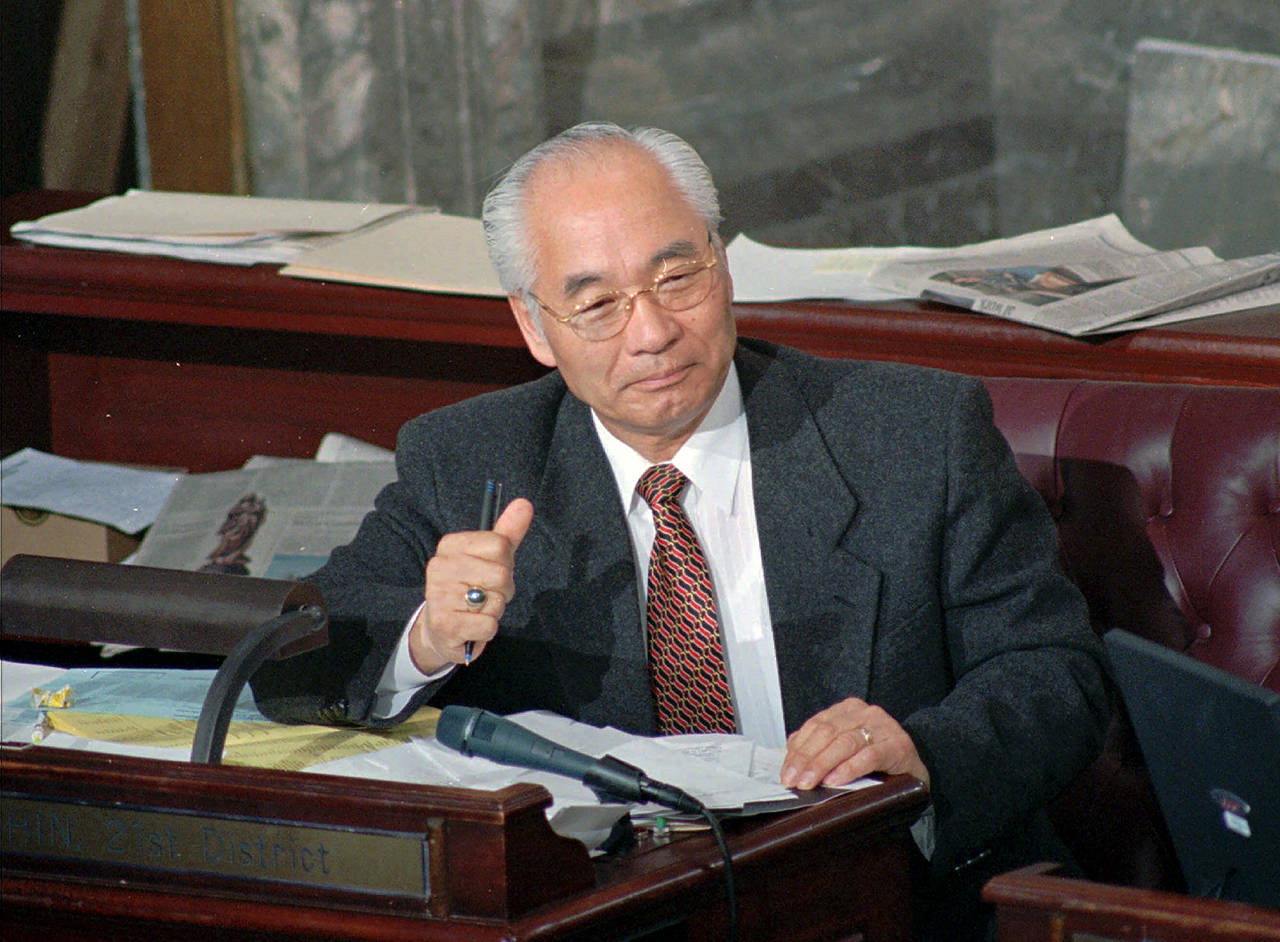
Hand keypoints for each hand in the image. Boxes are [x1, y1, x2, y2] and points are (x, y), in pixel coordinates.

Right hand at [410, 498, 533, 672]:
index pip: (500, 545)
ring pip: (496, 600)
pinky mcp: (446, 624)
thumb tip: (525, 503)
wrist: (442, 630)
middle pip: (501, 573)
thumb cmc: (470, 588)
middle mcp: (440, 567)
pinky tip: (472, 626)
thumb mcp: (489, 557)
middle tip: (485, 594)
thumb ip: (507, 532)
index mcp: (451, 545)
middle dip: (503, 589)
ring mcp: (440, 596)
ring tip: (477, 609)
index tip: (490, 570)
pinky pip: (489, 624)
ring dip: (495, 609)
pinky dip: (488, 628)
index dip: (506, 562)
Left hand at [780, 697, 929, 790]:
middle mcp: (865, 712)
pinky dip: (849, 769)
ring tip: (810, 783)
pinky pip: (868, 756)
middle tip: (794, 782)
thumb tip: (791, 759)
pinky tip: (835, 781)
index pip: (815, 725)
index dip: (798, 750)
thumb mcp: (845, 749)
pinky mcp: (897, 746)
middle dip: (806, 759)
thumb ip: (820, 747)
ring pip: (845, 743)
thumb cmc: (876, 759)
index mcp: (848, 709)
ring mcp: (883, 727)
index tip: (786, 773)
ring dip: (823, 765)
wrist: (915, 769)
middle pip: (827, 733)